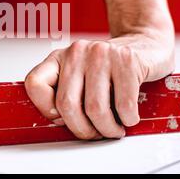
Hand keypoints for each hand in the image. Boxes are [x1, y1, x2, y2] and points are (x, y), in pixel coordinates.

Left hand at [25, 33, 174, 139]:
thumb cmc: (109, 69)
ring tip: (113, 129)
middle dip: (82, 129)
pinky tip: (128, 116)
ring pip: (95, 108)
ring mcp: (101, 54)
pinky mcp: (127, 61)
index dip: (46, 109)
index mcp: (59, 58)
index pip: (35, 84)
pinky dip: (128, 119)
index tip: (62, 118)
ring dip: (107, 129)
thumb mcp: (79, 77)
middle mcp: (76, 52)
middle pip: (67, 104)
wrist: (144, 45)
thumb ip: (65, 95)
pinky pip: (124, 105)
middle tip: (94, 134)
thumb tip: (60, 123)